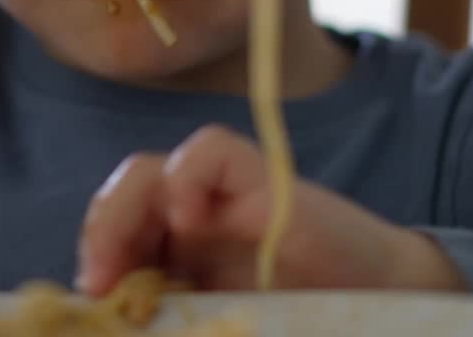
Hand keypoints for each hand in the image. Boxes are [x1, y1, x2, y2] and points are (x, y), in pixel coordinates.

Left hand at [77, 125, 466, 294]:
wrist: (386, 304)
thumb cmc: (304, 318)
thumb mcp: (221, 321)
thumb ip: (172, 312)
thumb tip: (103, 311)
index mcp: (179, 255)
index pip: (114, 232)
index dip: (93, 254)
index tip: (86, 297)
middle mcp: (194, 216)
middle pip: (122, 197)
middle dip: (99, 232)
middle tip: (97, 282)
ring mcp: (226, 195)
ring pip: (149, 171)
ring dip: (123, 209)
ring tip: (122, 260)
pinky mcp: (265, 179)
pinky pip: (210, 151)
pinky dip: (186, 178)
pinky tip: (188, 220)